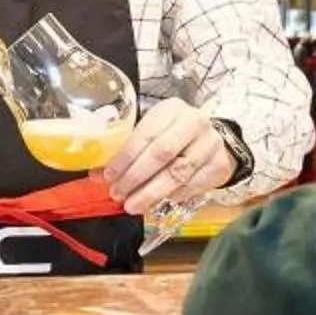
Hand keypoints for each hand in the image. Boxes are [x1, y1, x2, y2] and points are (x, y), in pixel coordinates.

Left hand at [103, 99, 229, 216]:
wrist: (214, 140)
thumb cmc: (175, 135)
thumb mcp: (153, 133)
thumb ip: (128, 151)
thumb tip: (97, 175)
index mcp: (171, 109)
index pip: (145, 134)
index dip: (125, 158)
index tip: (109, 176)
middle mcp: (194, 123)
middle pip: (161, 154)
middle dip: (135, 178)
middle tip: (118, 194)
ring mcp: (209, 144)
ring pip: (177, 174)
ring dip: (150, 193)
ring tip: (132, 205)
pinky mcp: (219, 165)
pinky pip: (190, 186)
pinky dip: (169, 197)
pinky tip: (154, 203)